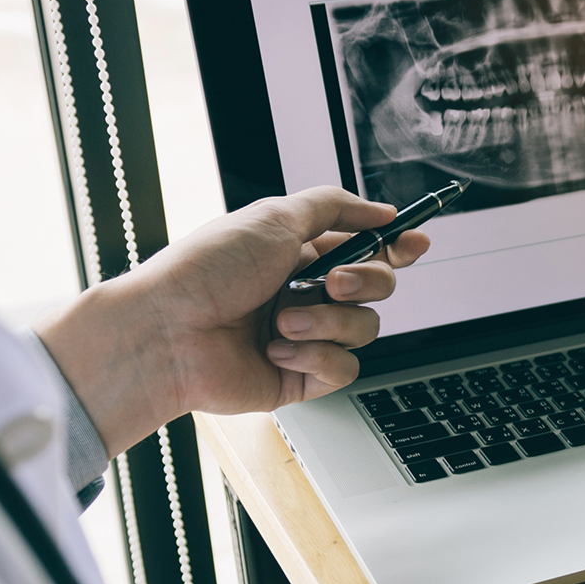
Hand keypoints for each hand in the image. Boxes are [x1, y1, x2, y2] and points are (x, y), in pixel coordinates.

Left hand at [34, 187, 428, 454]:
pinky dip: (315, 356)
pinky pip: (344, 369)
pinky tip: (277, 350)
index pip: (365, 247)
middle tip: (332, 283)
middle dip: (365, 282)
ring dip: (327, 322)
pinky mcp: (300, 376)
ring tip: (281, 322)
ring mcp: (304, 336)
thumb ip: (335, 206)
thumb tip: (381, 210)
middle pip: (377, 287)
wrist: (169, 333)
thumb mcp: (274, 216)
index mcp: (298, 253)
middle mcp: (304, 293)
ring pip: (364, 329)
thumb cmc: (206, 272)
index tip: (415, 242)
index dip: (396, 245)